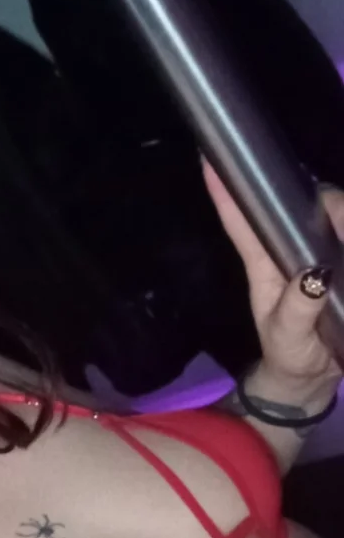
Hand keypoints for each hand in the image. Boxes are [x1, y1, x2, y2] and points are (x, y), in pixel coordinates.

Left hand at [202, 158, 343, 401]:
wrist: (311, 378)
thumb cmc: (290, 353)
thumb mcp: (287, 336)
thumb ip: (298, 309)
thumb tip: (314, 277)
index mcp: (264, 263)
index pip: (241, 223)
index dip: (225, 193)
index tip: (208, 159)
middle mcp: (291, 251)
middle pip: (302, 206)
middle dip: (322, 198)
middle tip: (336, 209)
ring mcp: (320, 256)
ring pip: (331, 215)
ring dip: (340, 212)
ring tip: (343, 221)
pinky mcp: (341, 262)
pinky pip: (343, 236)